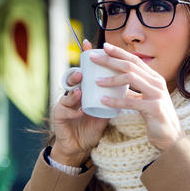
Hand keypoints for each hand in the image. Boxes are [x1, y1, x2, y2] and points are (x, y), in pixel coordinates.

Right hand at [51, 40, 108, 165]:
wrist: (80, 147)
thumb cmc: (91, 127)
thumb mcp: (104, 111)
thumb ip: (113, 99)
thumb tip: (130, 84)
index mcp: (83, 91)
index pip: (84, 73)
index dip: (84, 59)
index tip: (89, 44)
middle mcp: (72, 95)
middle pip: (72, 80)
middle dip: (77, 74)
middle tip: (83, 71)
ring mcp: (64, 105)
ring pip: (67, 94)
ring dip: (74, 92)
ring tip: (80, 89)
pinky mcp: (59, 116)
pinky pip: (65, 111)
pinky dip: (74, 111)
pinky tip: (81, 111)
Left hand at [92, 42, 184, 151]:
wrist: (170, 137)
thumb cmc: (155, 117)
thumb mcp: (143, 100)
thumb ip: (132, 91)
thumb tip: (116, 84)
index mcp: (154, 78)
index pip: (134, 60)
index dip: (119, 52)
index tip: (103, 46)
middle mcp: (156, 82)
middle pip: (130, 65)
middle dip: (110, 60)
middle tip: (93, 58)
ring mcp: (157, 94)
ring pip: (130, 79)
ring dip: (111, 79)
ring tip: (96, 81)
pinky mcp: (154, 107)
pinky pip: (131, 101)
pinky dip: (115, 100)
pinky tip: (103, 100)